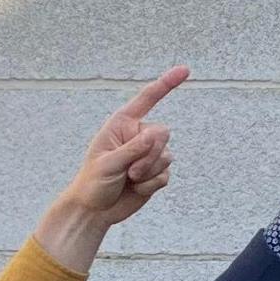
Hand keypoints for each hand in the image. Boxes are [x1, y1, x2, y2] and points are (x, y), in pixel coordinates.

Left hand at [34, 66, 184, 272]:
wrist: (95, 210)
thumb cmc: (93, 182)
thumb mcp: (108, 164)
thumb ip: (132, 148)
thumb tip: (156, 134)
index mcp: (122, 124)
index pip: (147, 99)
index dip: (166, 84)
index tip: (185, 70)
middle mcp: (138, 136)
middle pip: (163, 134)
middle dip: (149, 155)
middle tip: (130, 171)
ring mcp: (148, 154)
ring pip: (167, 155)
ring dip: (149, 171)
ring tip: (130, 180)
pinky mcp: (156, 173)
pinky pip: (166, 174)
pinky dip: (151, 184)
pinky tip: (136, 188)